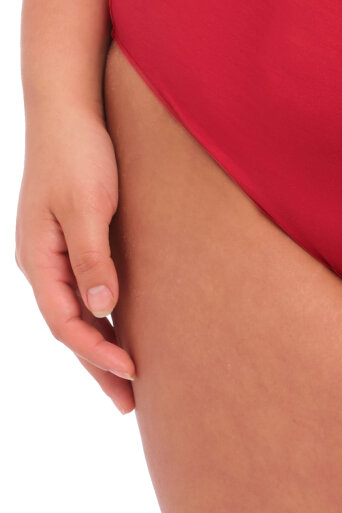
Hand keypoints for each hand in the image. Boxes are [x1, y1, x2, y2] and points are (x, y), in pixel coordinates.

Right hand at [15, 104, 135, 414]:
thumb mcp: (87, 206)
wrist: (68, 108)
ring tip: (131, 380)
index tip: (133, 374)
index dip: (97, 353)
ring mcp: (55, 253)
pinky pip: (86, 291)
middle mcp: (42, 262)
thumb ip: (93, 259)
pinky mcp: (74, 239)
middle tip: (129, 405)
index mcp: (38, 259)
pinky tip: (124, 329)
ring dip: (101, 347)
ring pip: (78, 313)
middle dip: (98, 367)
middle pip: (70, 328)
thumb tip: (102, 311)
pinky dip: (104, 318)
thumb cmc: (78, 153)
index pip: (66, 323)